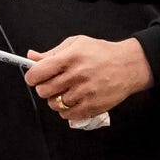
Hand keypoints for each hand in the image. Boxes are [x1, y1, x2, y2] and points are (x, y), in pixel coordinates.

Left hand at [25, 36, 152, 119]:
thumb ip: (52, 52)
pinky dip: (66, 110)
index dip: (32, 76)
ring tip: (65, 91)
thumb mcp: (76, 44)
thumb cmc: (101, 53)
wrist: (128, 65)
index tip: (34, 77)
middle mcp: (76, 75)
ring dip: (55, 99)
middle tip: (52, 83)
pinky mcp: (92, 106)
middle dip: (43, 88)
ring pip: (54, 104)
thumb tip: (31, 56)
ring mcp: (84, 93)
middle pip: (43, 90)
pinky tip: (72, 100)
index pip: (38, 72)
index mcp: (70, 58)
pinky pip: (67, 115)